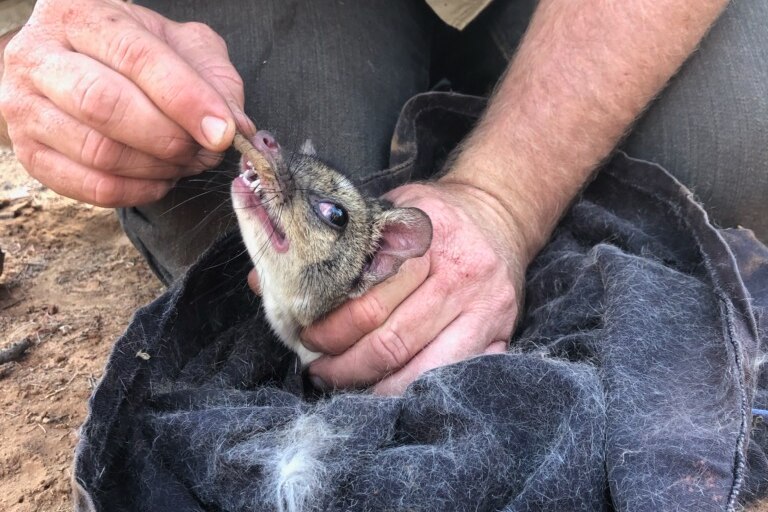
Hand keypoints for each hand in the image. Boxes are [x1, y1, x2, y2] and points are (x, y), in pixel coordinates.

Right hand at [0, 0, 254, 206]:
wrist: (67, 67)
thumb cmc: (131, 54)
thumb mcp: (177, 44)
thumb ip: (213, 76)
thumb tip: (237, 125)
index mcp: (81, 14)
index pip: (136, 57)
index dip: (185, 99)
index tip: (223, 131)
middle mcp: (39, 56)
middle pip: (105, 106)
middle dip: (169, 138)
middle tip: (204, 151)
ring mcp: (25, 108)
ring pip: (98, 152)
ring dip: (158, 168)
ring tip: (185, 162)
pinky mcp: (30, 154)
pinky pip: (91, 187)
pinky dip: (138, 191)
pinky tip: (160, 179)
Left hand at [300, 181, 525, 394]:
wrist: (500, 212)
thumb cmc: (436, 216)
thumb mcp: (389, 210)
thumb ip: (342, 243)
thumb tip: (268, 279)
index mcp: (426, 241)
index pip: (369, 301)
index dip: (332, 329)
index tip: (308, 337)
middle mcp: (459, 274)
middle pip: (391, 340)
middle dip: (345, 364)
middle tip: (319, 369)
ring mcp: (484, 307)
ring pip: (421, 367)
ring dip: (375, 386)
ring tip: (346, 384)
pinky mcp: (501, 332)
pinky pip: (452, 373)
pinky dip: (414, 388)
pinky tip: (387, 386)